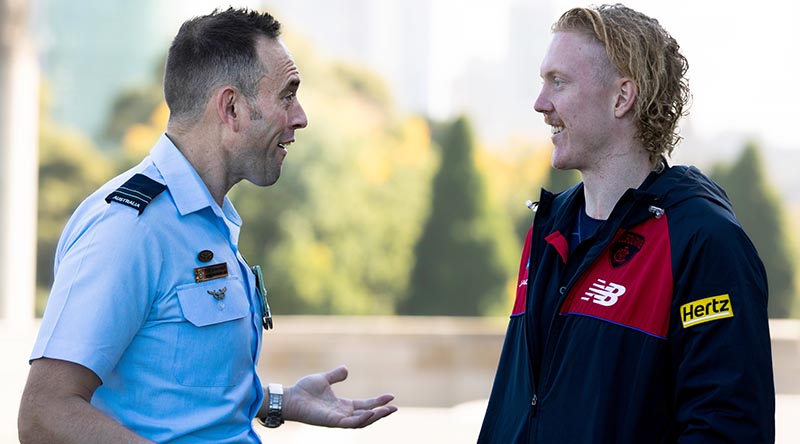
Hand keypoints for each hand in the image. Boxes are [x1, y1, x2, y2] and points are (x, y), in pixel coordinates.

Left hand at [282, 365, 396, 427]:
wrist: (291, 397)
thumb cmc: (304, 390)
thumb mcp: (324, 379)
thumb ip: (336, 375)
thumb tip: (346, 369)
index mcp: (342, 406)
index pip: (364, 405)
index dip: (377, 402)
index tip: (391, 396)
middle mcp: (342, 414)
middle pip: (367, 415)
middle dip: (381, 412)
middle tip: (395, 407)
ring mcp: (338, 419)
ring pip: (362, 421)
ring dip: (376, 416)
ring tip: (388, 410)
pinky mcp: (333, 422)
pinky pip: (351, 423)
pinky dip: (362, 419)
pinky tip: (371, 412)